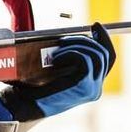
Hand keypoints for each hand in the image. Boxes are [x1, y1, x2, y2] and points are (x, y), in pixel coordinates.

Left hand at [0, 23, 114, 121]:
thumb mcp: (54, 71)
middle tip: (67, 36)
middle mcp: (95, 90)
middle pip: (105, 55)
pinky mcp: (84, 87)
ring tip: (57, 50)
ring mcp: (91, 90)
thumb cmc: (32, 88)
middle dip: (87, 39)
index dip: (104, 40)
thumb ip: (67, 59)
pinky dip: (70, 53)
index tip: (95, 26)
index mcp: (90, 86)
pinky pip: (85, 59)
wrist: (22, 106)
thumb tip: (72, 36)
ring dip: (77, 45)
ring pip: (96, 55)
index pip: (108, 59)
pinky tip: (56, 59)